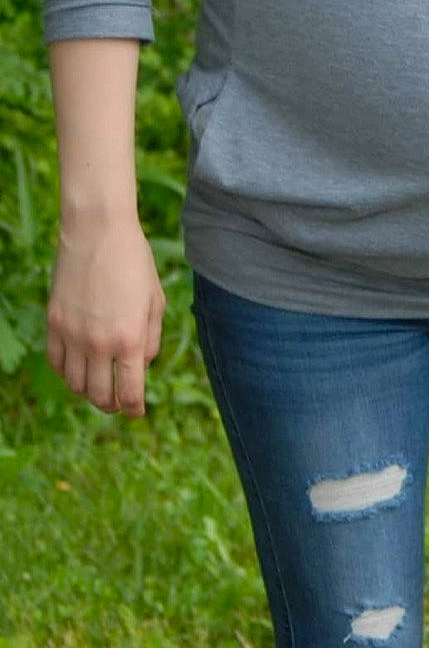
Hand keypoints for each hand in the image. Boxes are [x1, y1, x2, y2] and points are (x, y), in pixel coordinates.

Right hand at [46, 211, 164, 416]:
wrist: (98, 233)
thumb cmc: (135, 264)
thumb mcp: (155, 303)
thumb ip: (149, 340)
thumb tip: (141, 366)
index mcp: (129, 341)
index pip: (129, 392)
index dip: (133, 409)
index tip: (136, 414)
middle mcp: (98, 343)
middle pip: (98, 394)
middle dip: (110, 405)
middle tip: (116, 405)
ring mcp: (71, 333)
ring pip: (73, 382)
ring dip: (87, 392)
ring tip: (98, 389)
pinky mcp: (53, 321)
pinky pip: (55, 361)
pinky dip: (66, 372)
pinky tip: (77, 369)